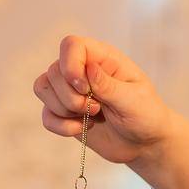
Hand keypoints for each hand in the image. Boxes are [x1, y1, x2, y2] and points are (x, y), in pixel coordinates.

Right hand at [33, 35, 173, 166]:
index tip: (84, 88)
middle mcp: (83, 70)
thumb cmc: (146, 116)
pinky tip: (80, 129)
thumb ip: (109, 85)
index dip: (70, 65)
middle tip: (96, 109)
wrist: (144, 143)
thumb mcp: (134, 100)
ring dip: (64, 109)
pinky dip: (60, 126)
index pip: (71, 45)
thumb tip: (88, 68)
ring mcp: (71, 91)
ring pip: (43, 89)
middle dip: (70, 97)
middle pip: (54, 71)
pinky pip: (46, 115)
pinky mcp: (65, 112)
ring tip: (91, 117)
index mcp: (103, 59)